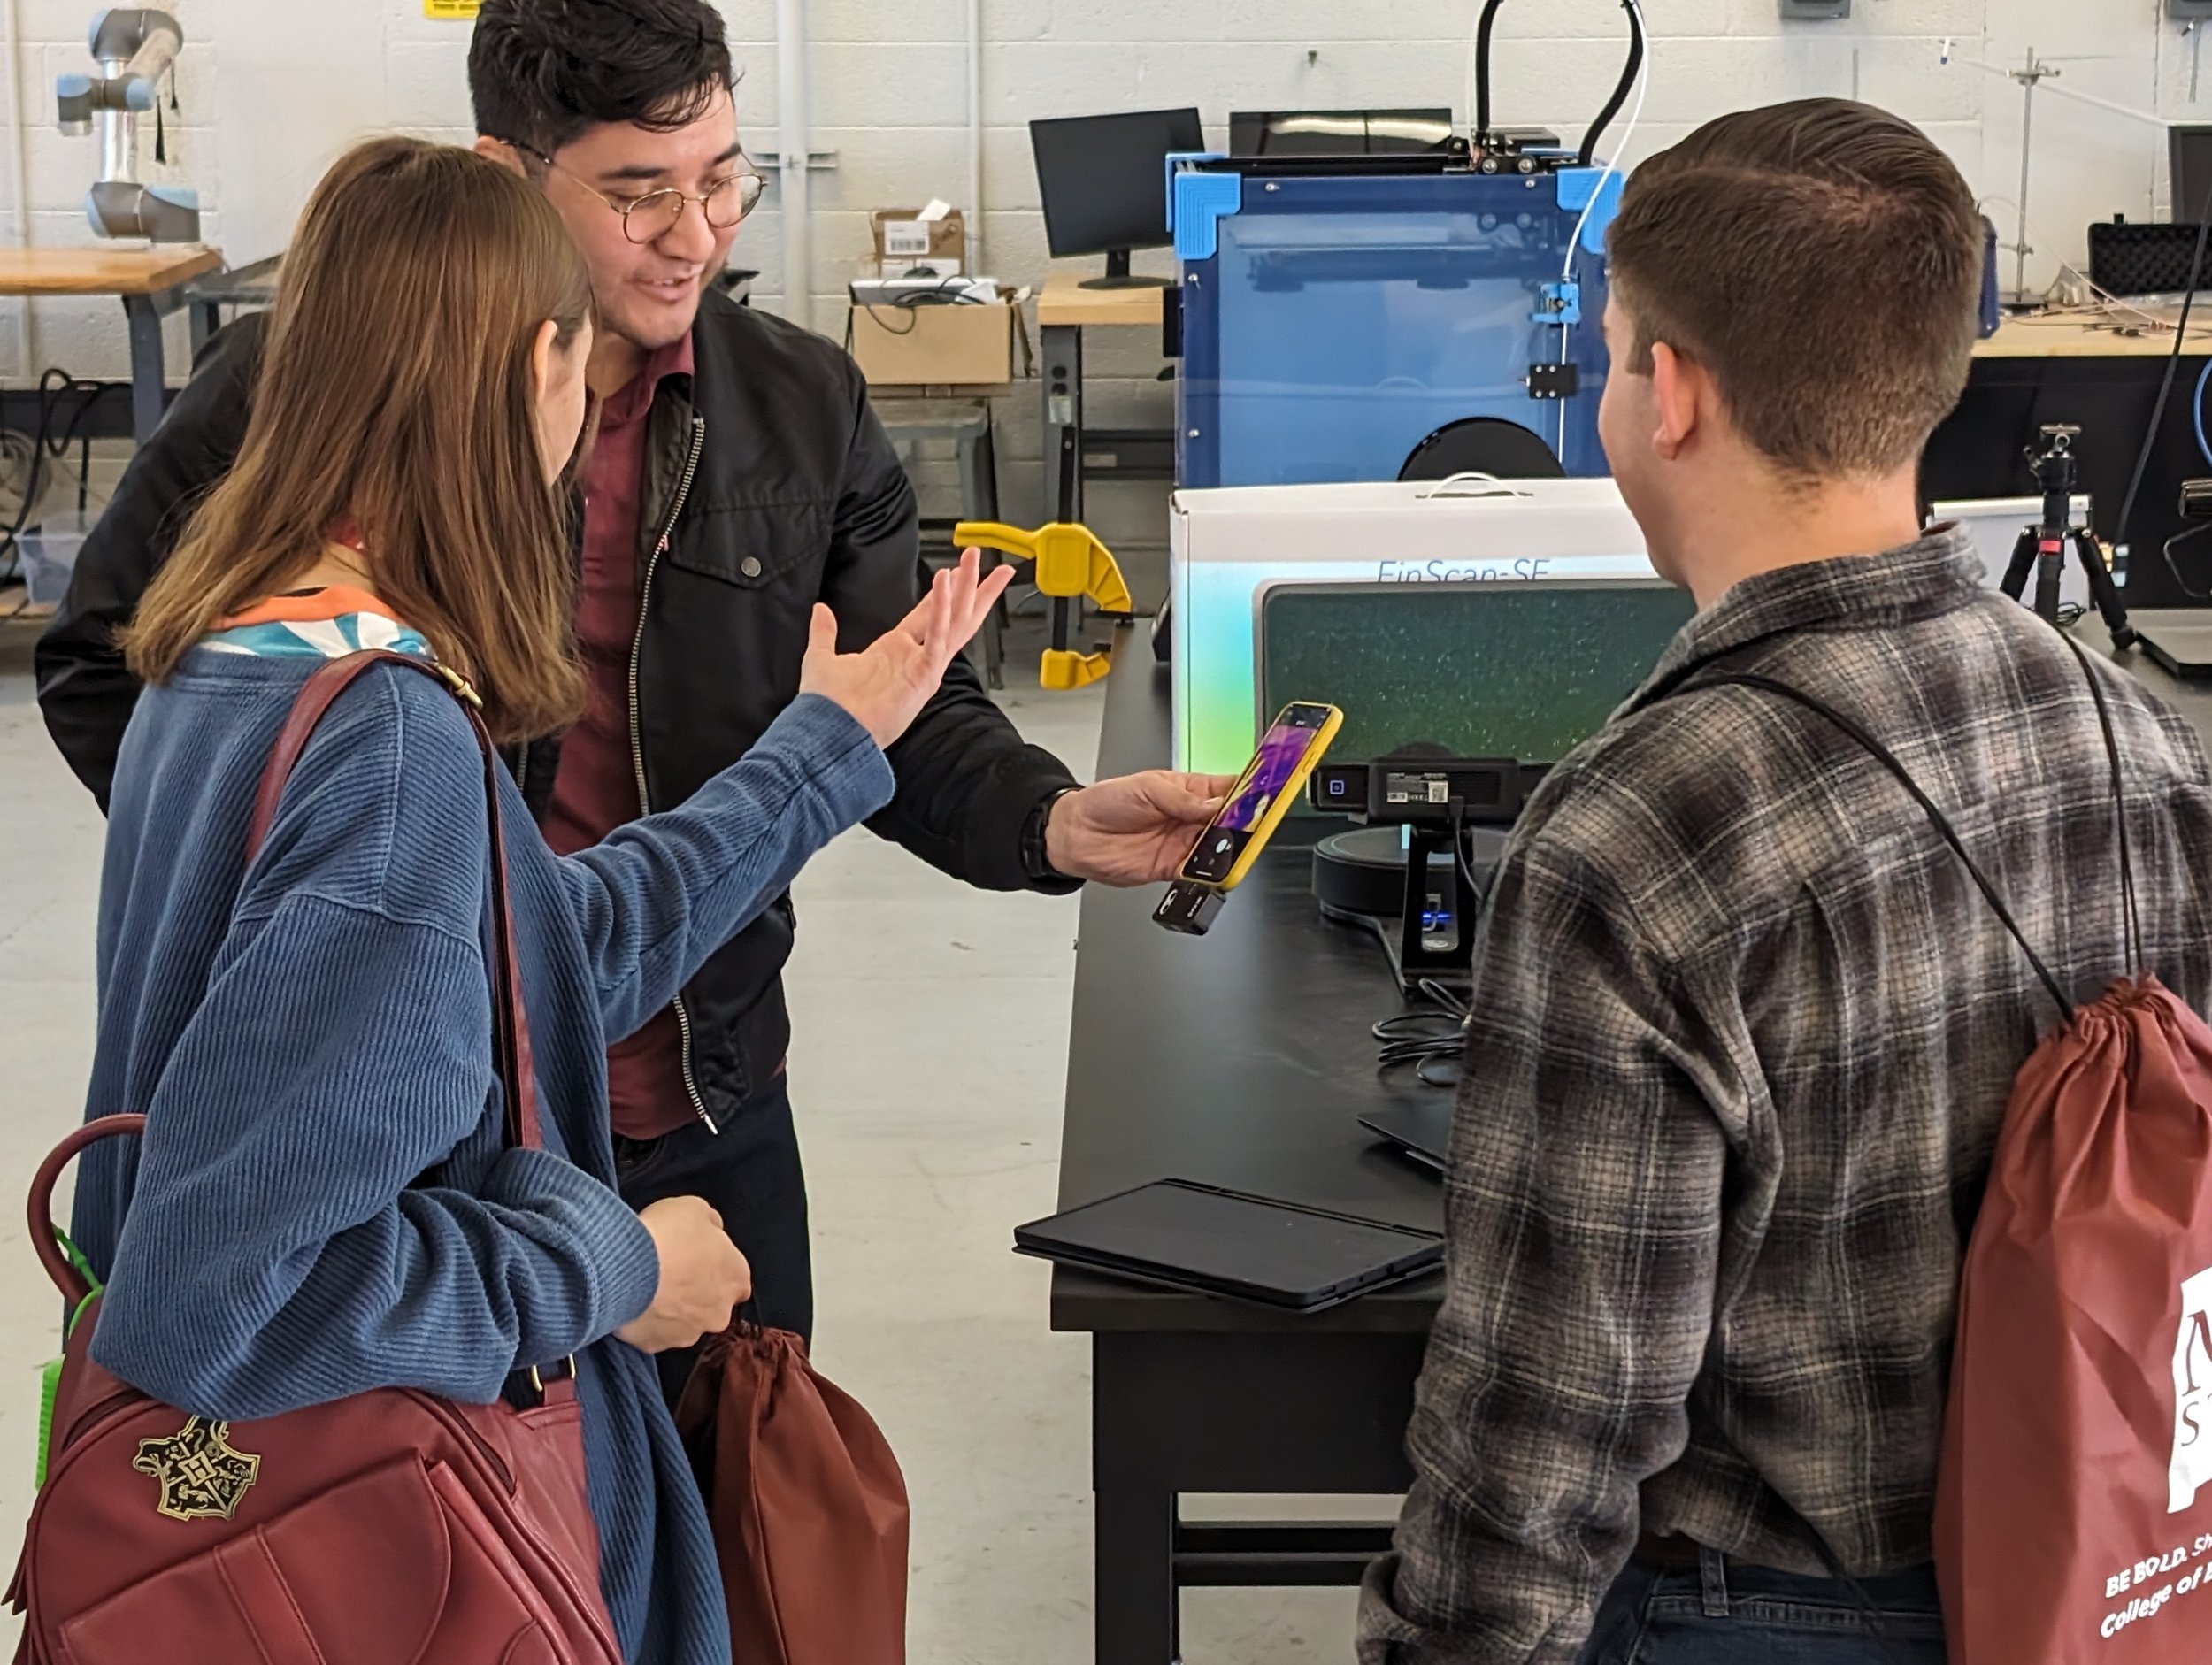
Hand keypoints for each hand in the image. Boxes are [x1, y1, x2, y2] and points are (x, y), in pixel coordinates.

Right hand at [615, 1196, 752, 1354]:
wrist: (626, 1266)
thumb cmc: (666, 1235)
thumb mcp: (696, 1209)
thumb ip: (711, 1224)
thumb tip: (712, 1231)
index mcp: (736, 1277)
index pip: (736, 1278)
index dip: (717, 1267)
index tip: (697, 1259)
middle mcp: (719, 1312)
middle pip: (713, 1305)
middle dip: (695, 1293)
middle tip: (671, 1273)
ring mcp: (688, 1333)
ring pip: (684, 1322)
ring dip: (671, 1308)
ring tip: (649, 1287)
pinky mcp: (656, 1345)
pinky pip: (654, 1333)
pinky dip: (647, 1321)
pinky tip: (634, 1301)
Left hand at [800, 549, 1014, 749]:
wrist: (830, 732)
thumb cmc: (829, 705)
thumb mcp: (822, 657)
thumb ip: (824, 632)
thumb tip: (820, 610)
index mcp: (897, 653)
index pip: (929, 615)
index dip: (943, 592)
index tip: (954, 571)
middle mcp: (916, 659)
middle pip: (954, 616)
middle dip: (972, 587)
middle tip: (986, 560)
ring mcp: (924, 667)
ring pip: (955, 621)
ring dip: (966, 588)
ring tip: (973, 559)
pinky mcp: (924, 674)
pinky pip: (937, 636)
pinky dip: (941, 608)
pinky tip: (945, 582)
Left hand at [1043, 771, 1238, 887]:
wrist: (1076, 834)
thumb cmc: (1105, 802)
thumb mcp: (1146, 787)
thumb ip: (1182, 799)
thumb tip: (1214, 806)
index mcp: (1190, 790)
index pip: (1231, 790)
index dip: (1251, 791)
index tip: (1268, 792)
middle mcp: (1192, 818)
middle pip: (1232, 822)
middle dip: (1247, 823)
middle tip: (1255, 823)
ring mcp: (1184, 844)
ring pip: (1220, 849)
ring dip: (1230, 849)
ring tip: (1235, 845)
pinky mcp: (1173, 868)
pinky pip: (1199, 874)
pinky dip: (1210, 874)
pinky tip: (1214, 868)